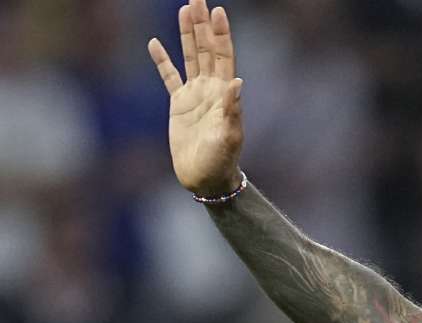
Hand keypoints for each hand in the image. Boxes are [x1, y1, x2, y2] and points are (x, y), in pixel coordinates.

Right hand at [147, 0, 243, 196]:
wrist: (206, 178)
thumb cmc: (221, 160)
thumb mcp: (228, 136)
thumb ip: (231, 109)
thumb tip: (237, 83)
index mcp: (224, 93)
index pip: (223, 56)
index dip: (220, 34)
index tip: (218, 11)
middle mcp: (211, 89)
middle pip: (206, 49)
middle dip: (203, 24)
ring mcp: (194, 95)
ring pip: (190, 57)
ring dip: (187, 34)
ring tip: (184, 9)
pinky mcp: (179, 105)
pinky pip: (169, 77)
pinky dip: (162, 60)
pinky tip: (154, 43)